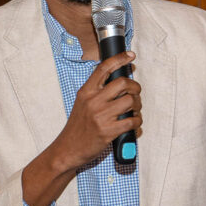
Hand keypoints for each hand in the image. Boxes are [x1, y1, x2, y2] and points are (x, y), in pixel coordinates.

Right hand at [56, 51, 141, 168]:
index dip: (120, 59)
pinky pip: (132, 121)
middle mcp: (93, 101)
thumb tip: (119, 80)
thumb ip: (97, 91)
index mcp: (86, 92)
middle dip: (135, 87)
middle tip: (135, 93)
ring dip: (137, 105)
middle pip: (123, 83)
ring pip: (130, 101)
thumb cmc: (77, 127)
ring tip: (134, 110)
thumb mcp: (82, 103)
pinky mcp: (108, 131)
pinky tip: (134, 123)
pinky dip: (137, 121)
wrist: (67, 149)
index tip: (130, 56)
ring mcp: (101, 116)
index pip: (104, 68)